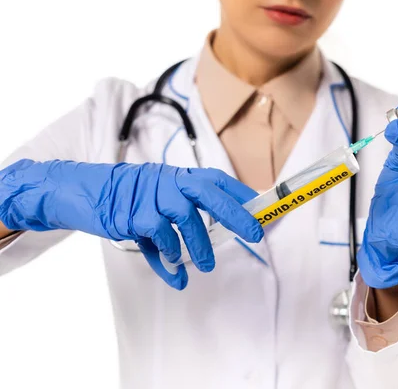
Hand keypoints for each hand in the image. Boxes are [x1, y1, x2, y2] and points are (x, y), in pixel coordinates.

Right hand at [0, 161, 262, 289]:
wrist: (83, 192)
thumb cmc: (127, 199)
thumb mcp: (157, 200)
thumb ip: (180, 222)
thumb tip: (201, 257)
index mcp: (177, 176)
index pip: (215, 180)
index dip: (240, 192)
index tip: (263, 206)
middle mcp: (167, 181)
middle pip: (208, 193)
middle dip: (235, 213)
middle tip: (255, 234)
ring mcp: (150, 196)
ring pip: (186, 219)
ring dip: (200, 246)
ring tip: (206, 266)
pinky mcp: (133, 215)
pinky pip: (160, 239)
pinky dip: (169, 259)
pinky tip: (175, 272)